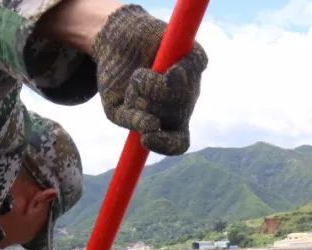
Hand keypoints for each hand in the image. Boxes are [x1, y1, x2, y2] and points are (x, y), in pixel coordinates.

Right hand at [92, 4, 207, 155]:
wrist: (116, 42)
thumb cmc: (117, 80)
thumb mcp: (116, 108)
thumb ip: (131, 121)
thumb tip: (153, 125)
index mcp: (168, 122)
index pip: (178, 143)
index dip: (165, 145)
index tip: (145, 138)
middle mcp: (184, 104)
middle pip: (174, 116)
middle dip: (145, 105)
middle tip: (131, 90)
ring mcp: (192, 82)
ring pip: (178, 94)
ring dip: (150, 86)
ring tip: (139, 75)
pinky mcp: (195, 59)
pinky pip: (191, 69)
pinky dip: (171, 68)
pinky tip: (161, 63)